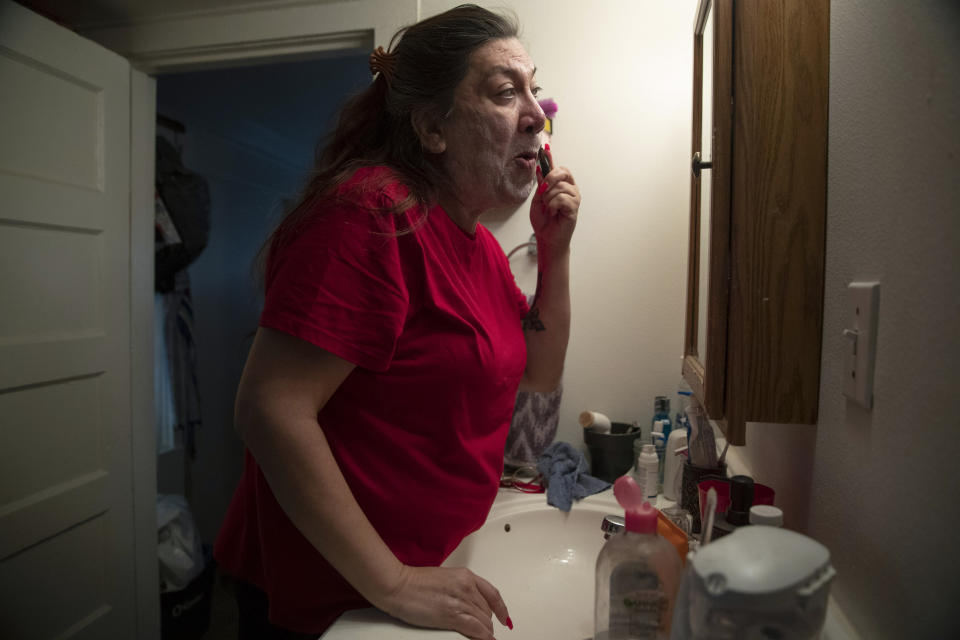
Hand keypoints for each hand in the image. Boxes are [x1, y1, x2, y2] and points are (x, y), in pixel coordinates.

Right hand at [376, 565, 510, 638]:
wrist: (399, 586)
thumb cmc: (415, 582)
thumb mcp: (445, 578)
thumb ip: (460, 588)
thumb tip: (469, 602)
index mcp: (466, 575)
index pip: (493, 594)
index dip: (501, 608)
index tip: (504, 617)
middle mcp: (467, 587)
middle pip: (488, 610)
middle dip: (487, 622)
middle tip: (484, 630)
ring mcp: (461, 601)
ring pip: (484, 621)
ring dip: (485, 631)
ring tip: (482, 636)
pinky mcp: (453, 615)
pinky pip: (477, 629)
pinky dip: (484, 637)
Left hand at [530, 144, 579, 255]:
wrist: (546, 238)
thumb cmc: (543, 220)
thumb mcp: (537, 199)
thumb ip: (541, 183)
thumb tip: (539, 167)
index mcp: (561, 185)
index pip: (557, 168)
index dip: (550, 158)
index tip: (546, 147)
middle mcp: (570, 188)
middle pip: (561, 172)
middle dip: (548, 180)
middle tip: (542, 193)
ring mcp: (574, 197)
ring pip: (559, 187)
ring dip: (548, 199)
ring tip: (548, 209)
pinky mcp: (574, 207)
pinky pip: (561, 198)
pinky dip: (552, 206)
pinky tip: (553, 213)